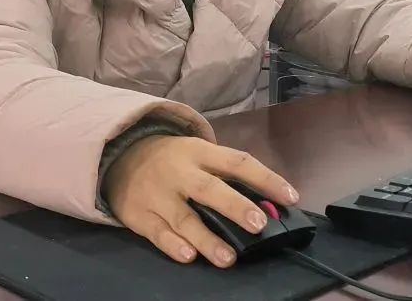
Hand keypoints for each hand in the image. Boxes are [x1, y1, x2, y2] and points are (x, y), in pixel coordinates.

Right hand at [102, 135, 298, 268]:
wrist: (120, 155)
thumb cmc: (174, 159)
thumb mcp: (199, 155)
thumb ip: (227, 176)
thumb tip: (268, 204)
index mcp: (201, 153)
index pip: (238, 162)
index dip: (266, 178)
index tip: (291, 196)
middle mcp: (180, 173)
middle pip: (209, 188)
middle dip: (235, 206)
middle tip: (259, 224)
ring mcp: (158, 195)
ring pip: (184, 218)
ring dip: (207, 239)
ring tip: (229, 258)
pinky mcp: (139, 216)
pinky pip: (158, 233)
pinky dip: (173, 245)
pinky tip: (189, 256)